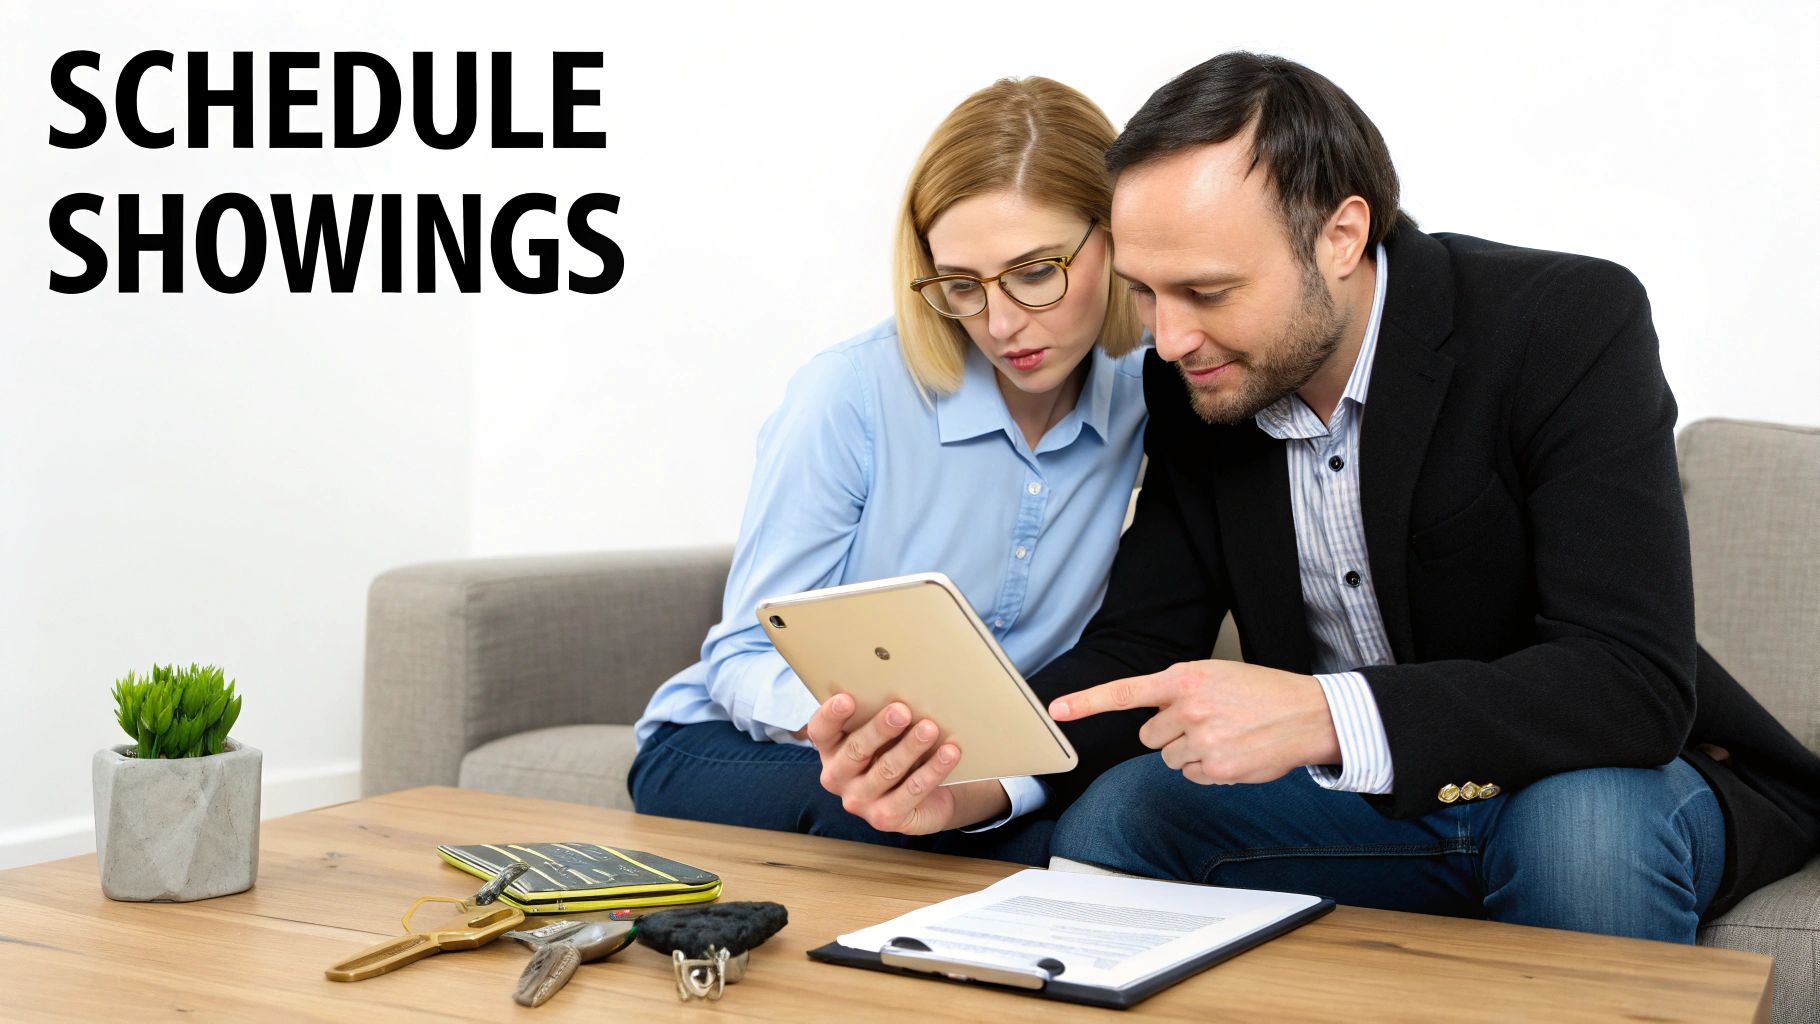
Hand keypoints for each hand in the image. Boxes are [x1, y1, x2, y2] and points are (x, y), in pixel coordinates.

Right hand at [803, 694, 1008, 832]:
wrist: (923, 794)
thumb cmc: (896, 749)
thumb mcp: (884, 732)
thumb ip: (881, 713)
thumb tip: (902, 686)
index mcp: (831, 748)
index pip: (821, 730)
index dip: (831, 715)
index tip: (847, 698)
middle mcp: (837, 776)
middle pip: (856, 750)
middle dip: (880, 729)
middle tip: (902, 710)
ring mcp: (859, 801)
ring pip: (886, 770)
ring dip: (911, 747)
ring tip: (930, 728)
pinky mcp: (885, 818)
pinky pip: (912, 791)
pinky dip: (933, 769)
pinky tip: (949, 752)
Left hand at [1049, 661, 1340, 784]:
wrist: (1308, 714)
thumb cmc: (1262, 693)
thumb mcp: (1216, 676)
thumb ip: (1179, 691)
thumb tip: (1153, 718)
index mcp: (1185, 678)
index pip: (1125, 692)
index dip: (1087, 701)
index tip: (1057, 709)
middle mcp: (1188, 708)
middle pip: (1149, 736)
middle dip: (1171, 734)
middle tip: (1206, 724)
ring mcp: (1201, 740)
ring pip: (1170, 758)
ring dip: (1190, 752)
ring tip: (1225, 737)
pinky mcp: (1216, 768)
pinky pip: (1192, 776)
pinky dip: (1207, 770)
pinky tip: (1233, 754)